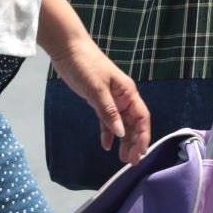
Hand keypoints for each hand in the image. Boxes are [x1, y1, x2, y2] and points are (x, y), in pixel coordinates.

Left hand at [50, 38, 151, 165]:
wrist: (69, 50)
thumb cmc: (86, 66)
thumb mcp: (97, 90)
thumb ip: (109, 112)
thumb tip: (121, 134)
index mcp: (128, 92)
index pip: (142, 117)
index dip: (143, 135)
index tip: (141, 152)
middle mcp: (123, 97)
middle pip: (134, 123)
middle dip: (135, 142)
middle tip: (132, 162)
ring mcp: (111, 100)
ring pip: (121, 124)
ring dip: (123, 140)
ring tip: (122, 159)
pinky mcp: (99, 101)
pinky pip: (107, 120)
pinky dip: (107, 133)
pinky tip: (106, 146)